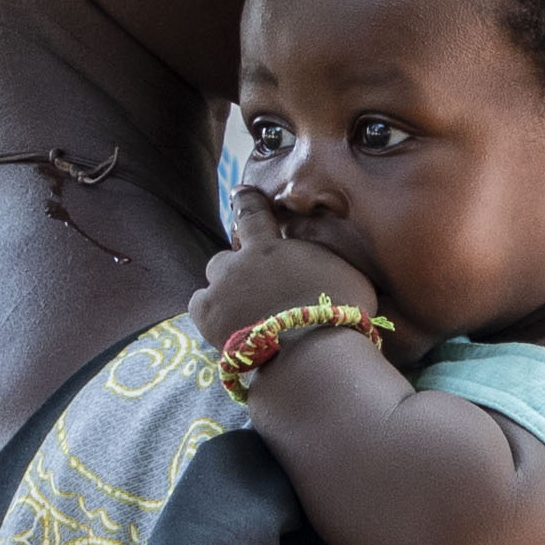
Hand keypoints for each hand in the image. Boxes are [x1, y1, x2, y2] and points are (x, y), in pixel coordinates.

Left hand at [188, 217, 376, 359]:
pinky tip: (226, 326)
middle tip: (255, 287)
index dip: (245, 202)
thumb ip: (324, 260)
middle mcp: (240, 263)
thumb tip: (323, 261)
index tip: (239, 192)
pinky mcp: (207, 317)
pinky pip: (200, 306)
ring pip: (213, 281)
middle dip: (237, 269)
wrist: (312, 352)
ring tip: (243, 311)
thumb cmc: (339, 312)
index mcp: (270, 247)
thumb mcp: (345, 273)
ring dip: (224, 291)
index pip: (253, 213)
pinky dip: (211, 313)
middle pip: (226, 257)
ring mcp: (220, 290)